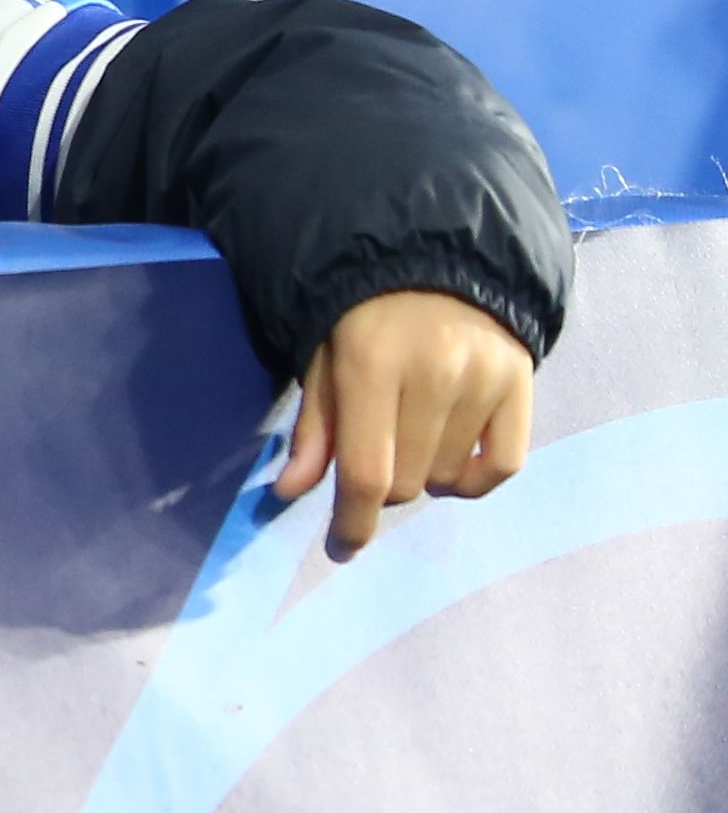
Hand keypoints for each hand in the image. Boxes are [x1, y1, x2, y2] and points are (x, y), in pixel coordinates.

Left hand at [274, 288, 534, 560]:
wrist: (437, 263)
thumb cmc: (364, 317)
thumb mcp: (324, 360)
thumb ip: (314, 428)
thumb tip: (290, 492)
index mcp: (371, 363)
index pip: (366, 470)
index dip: (351, 522)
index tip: (341, 549)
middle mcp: (434, 372)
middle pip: (407, 483)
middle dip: (382, 486)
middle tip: (376, 453)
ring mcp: (484, 378)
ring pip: (449, 479)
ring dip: (425, 476)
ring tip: (412, 433)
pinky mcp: (523, 384)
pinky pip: (501, 467)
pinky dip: (473, 478)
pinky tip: (454, 456)